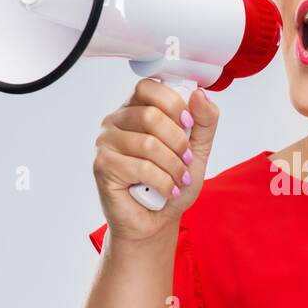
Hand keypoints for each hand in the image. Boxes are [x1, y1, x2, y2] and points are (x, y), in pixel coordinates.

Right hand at [92, 78, 219, 243]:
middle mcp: (116, 121)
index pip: (148, 87)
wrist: (158, 220)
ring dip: (173, 167)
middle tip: (185, 160)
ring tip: (179, 180)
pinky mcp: (102, 166)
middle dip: (178, 142)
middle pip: (151, 115)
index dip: (173, 103)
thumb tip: (200, 94)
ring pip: (148, 144)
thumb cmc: (172, 183)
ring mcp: (106, 142)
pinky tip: (167, 191)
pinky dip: (163, 182)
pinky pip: (141, 167)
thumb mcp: (198, 149)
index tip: (188, 123)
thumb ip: (205, 120)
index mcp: (136, 109)